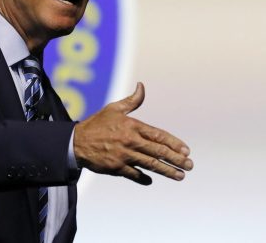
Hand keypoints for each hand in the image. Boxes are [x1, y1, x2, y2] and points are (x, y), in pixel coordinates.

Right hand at [73, 82, 192, 184]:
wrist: (76, 142)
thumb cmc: (97, 124)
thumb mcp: (114, 109)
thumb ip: (132, 100)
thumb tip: (142, 86)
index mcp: (131, 126)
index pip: (158, 136)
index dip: (174, 143)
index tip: (186, 150)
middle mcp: (130, 141)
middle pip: (158, 152)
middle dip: (176, 159)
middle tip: (189, 165)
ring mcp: (123, 156)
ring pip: (150, 165)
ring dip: (167, 171)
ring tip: (180, 176)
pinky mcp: (116, 167)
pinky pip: (134, 174)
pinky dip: (144, 178)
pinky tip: (151, 180)